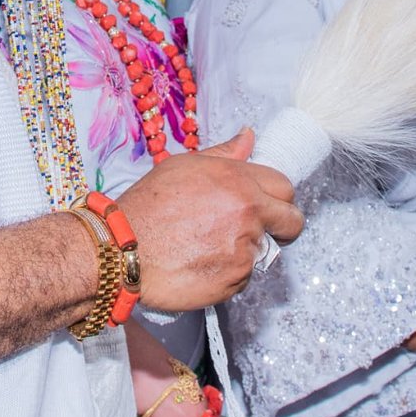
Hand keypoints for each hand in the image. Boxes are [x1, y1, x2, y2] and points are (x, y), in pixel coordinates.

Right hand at [118, 128, 302, 310]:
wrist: (123, 249)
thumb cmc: (147, 206)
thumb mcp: (184, 167)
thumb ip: (224, 155)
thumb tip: (249, 137)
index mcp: (238, 180)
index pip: (284, 187)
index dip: (277, 197)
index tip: (268, 206)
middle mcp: (248, 213)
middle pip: (292, 222)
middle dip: (282, 227)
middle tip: (257, 230)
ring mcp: (244, 249)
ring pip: (264, 251)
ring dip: (245, 251)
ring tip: (208, 247)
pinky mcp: (236, 280)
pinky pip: (244, 277)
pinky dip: (228, 274)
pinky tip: (201, 264)